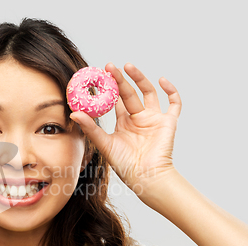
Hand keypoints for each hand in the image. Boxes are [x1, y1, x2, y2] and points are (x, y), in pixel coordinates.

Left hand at [69, 63, 181, 194]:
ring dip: (140, 78)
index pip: (115, 101)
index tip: (98, 76)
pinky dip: (171, 91)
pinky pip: (174, 104)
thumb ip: (90, 128)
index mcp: (123, 123)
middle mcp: (138, 119)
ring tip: (128, 66)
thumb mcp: (104, 143)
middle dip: (120, 80)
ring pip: (148, 93)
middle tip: (109, 66)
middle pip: (129, 94)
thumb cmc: (125, 165)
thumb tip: (73, 113)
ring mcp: (154, 119)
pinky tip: (162, 80)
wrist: (146, 177)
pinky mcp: (168, 122)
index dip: (108, 89)